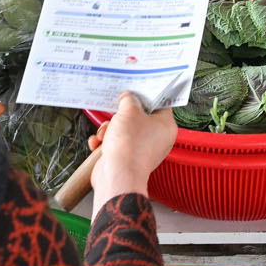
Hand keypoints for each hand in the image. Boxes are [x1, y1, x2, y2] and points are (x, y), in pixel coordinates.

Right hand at [88, 92, 180, 208]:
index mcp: (166, 126)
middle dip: (122, 115)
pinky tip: (99, 144)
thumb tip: (128, 98)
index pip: (161, 104)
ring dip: (110, 130)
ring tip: (106, 134)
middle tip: (117, 112)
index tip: (136, 88)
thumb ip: (129, 100)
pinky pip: (116, 144)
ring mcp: (141, 150)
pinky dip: (105, 143)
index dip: (147, 95)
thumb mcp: (129, 111)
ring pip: (124, 130)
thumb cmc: (129, 145)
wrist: (117, 177)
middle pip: (139, 117)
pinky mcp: (127, 159)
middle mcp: (157, 139)